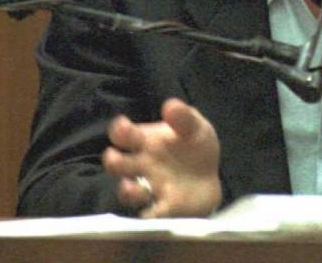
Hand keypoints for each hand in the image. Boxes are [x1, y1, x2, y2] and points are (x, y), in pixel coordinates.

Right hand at [102, 98, 221, 217]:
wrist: (209, 176)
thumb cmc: (194, 147)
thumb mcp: (195, 127)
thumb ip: (184, 117)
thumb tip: (169, 105)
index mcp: (145, 141)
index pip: (122, 134)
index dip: (118, 130)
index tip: (123, 127)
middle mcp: (141, 165)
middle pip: (115, 164)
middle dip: (112, 161)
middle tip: (115, 159)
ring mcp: (150, 187)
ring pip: (128, 192)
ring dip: (127, 191)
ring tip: (133, 188)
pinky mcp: (164, 208)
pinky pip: (151, 215)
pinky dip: (151, 216)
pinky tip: (155, 213)